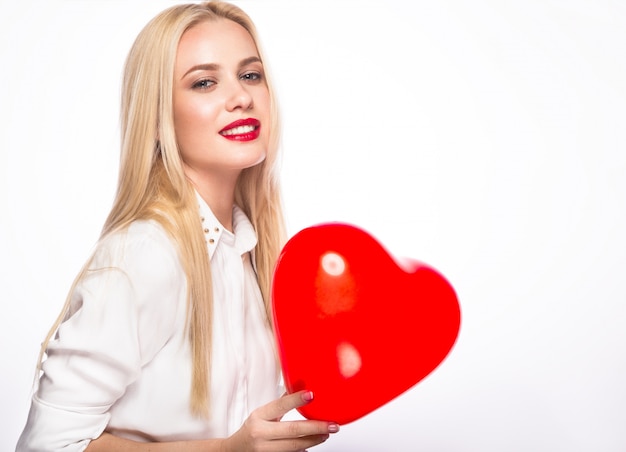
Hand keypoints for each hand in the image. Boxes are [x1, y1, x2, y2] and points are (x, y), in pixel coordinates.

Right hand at [223, 390, 338, 451]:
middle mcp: (261, 434)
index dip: (296, 400)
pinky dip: (303, 450)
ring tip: (326, 433)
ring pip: (295, 446)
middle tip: (332, 425)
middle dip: (315, 427)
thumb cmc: (251, 430)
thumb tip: (298, 387)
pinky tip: (312, 444)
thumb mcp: (261, 414)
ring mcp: (265, 450)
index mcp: (259, 417)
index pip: (279, 406)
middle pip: (292, 431)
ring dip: (314, 440)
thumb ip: (278, 405)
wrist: (234, 451)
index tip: (312, 394)